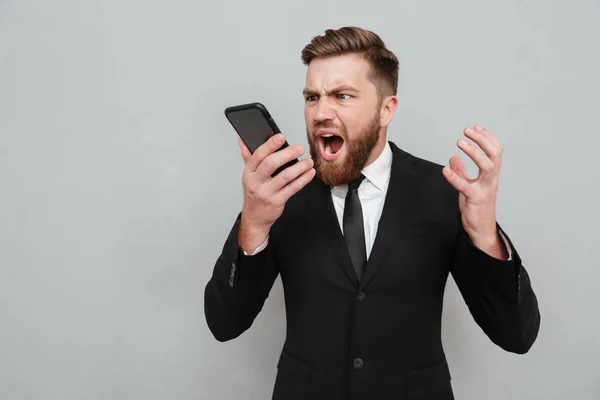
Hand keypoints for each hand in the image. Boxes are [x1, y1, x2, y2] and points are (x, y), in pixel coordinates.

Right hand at [238, 134, 315, 252]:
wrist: (254, 218)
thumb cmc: (254, 194)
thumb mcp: (248, 176)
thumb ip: (247, 157)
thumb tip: (242, 140)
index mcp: (248, 172)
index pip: (258, 155)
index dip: (270, 145)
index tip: (281, 137)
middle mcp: (256, 182)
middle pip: (271, 164)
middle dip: (288, 154)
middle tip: (299, 148)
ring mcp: (266, 192)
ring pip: (285, 176)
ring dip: (300, 167)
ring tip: (308, 161)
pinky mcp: (277, 201)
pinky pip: (293, 188)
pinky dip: (303, 179)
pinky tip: (309, 173)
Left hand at [442, 125, 505, 255]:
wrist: (481, 229)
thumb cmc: (477, 208)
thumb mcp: (469, 186)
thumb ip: (462, 172)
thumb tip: (453, 158)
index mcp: (491, 175)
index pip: (496, 151)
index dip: (487, 137)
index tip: (476, 127)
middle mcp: (491, 179)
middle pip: (495, 154)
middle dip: (483, 139)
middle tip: (467, 130)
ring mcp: (485, 189)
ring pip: (487, 166)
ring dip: (474, 152)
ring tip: (460, 143)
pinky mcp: (475, 199)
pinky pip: (466, 186)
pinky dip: (455, 177)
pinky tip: (445, 170)